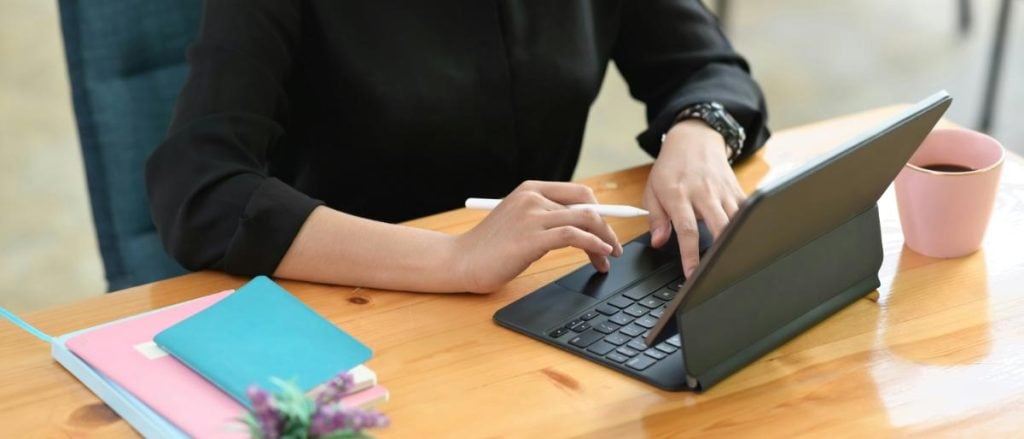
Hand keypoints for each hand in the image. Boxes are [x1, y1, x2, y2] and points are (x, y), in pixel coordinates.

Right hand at [454, 181, 623, 292]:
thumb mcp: (520, 222)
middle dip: (607, 227)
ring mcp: (531, 216)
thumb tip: (584, 224)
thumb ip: (546, 217)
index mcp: (530, 189)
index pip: (579, 192)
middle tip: (614, 248)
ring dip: (604, 240)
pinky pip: (574, 236)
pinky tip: (601, 254)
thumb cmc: (489, 247)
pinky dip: (594, 244)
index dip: (601, 210)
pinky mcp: (531, 238)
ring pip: (585, 219)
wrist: (460, 261)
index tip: (609, 229)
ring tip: (608, 258)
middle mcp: (532, 197)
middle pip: (587, 205)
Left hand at [644, 119, 745, 276]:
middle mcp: (703, 192)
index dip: (691, 255)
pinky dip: (747, 225)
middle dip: (722, 250)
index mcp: (678, 194)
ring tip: (734, 260)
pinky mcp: (736, 188)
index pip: (686, 230)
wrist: (694, 139)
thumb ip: (656, 218)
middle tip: (719, 272)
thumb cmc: (671, 168)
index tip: (693, 274)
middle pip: (719, 226)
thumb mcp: (653, 190)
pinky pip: (745, 210)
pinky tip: (746, 239)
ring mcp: (722, 190)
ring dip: (736, 240)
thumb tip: (658, 242)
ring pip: (736, 220)